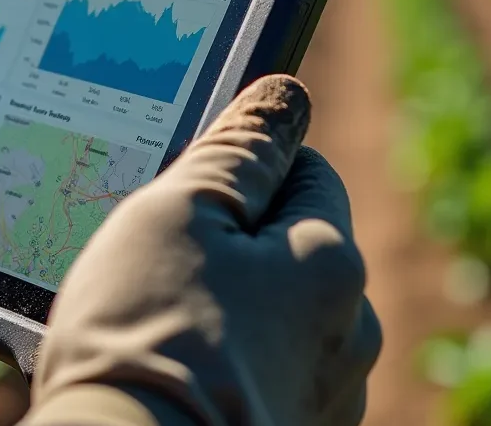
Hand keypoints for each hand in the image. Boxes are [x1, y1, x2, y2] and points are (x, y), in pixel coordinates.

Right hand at [25, 76, 379, 425]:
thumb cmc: (146, 336)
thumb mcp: (177, 213)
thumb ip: (237, 149)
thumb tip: (283, 95)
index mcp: (329, 264)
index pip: (304, 172)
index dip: (240, 169)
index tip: (187, 186)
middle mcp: (345, 334)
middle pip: (286, 248)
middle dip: (226, 242)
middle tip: (154, 258)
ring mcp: (319, 395)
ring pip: (268, 312)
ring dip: (220, 302)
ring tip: (151, 319)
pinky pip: (256, 368)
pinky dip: (220, 357)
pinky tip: (168, 365)